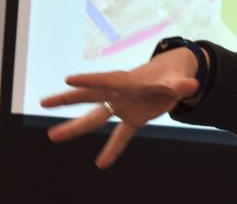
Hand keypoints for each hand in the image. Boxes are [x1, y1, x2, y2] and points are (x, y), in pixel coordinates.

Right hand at [40, 48, 198, 168]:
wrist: (175, 74)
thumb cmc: (173, 72)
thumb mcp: (177, 78)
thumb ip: (181, 84)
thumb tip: (192, 86)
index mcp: (129, 80)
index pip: (106, 80)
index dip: (89, 80)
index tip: (68, 79)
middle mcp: (121, 93)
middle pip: (90, 96)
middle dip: (68, 99)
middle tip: (44, 102)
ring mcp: (124, 106)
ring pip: (96, 117)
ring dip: (76, 126)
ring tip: (52, 135)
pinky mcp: (134, 118)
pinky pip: (120, 135)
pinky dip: (113, 149)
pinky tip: (102, 164)